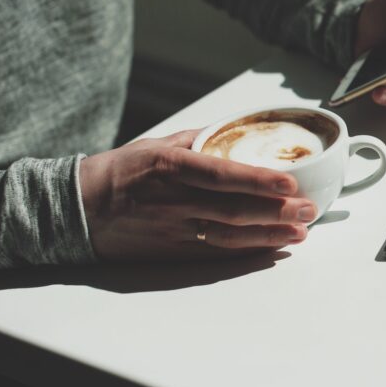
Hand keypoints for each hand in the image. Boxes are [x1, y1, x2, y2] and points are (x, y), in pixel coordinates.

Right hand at [79, 130, 316, 260]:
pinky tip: (271, 250)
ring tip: (300, 233)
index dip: (257, 181)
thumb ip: (200, 139)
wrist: (77, 209)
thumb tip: (237, 130)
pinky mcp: (170, 253)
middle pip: (232, 210)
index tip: (289, 183)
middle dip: (275, 212)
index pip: (221, 175)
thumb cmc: (121, 171)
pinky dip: (245, 255)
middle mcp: (172, 200)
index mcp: (170, 167)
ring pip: (228, 237)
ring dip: (268, 236)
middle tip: (308, 210)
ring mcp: (172, 230)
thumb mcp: (157, 144)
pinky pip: (214, 256)